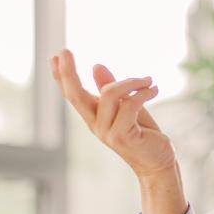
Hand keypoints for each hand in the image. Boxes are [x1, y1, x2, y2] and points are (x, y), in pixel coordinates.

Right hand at [50, 49, 177, 178]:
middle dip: (68, 72)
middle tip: (64, 51)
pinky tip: (154, 89)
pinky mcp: (123, 136)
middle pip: (75, 96)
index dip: (61, 76)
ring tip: (148, 80)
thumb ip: (111, 88)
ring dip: (132, 81)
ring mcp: (107, 132)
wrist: (158, 162)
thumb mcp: (126, 106)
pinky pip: (130, 104)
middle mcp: (96, 125)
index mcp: (94, 116)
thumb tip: (96, 66)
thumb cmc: (143, 133)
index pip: (72, 95)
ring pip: (110, 94)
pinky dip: (144, 92)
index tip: (55, 56)